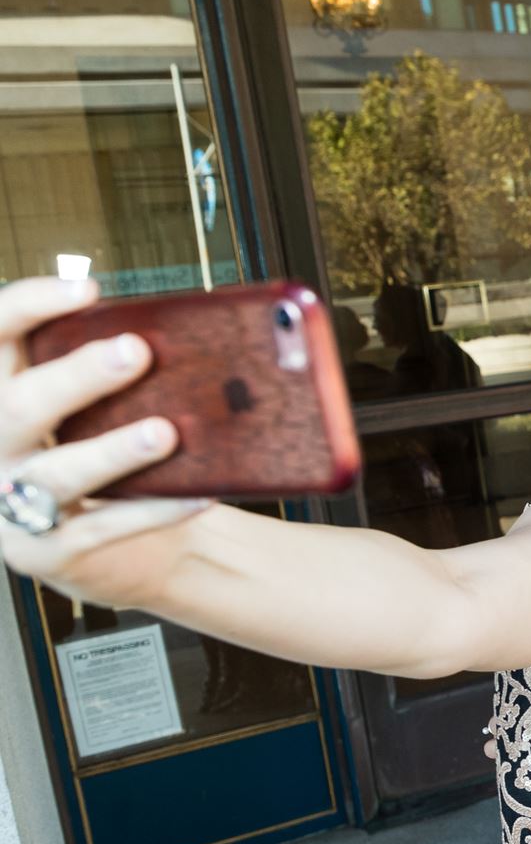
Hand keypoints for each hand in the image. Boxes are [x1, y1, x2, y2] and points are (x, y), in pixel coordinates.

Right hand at [0, 278, 206, 599]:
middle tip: (134, 351)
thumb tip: (175, 327)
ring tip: (164, 433)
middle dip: (76, 378)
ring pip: (56, 474)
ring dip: (112, 451)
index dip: (27, 307)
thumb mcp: (87, 411)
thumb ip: (107, 373)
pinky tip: (199, 494)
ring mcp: (9, 505)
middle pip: (15, 406)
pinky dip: (154, 511)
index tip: (85, 290)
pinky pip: (104, 528)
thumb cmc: (101, 461)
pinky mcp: (48, 552)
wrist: (112, 552)